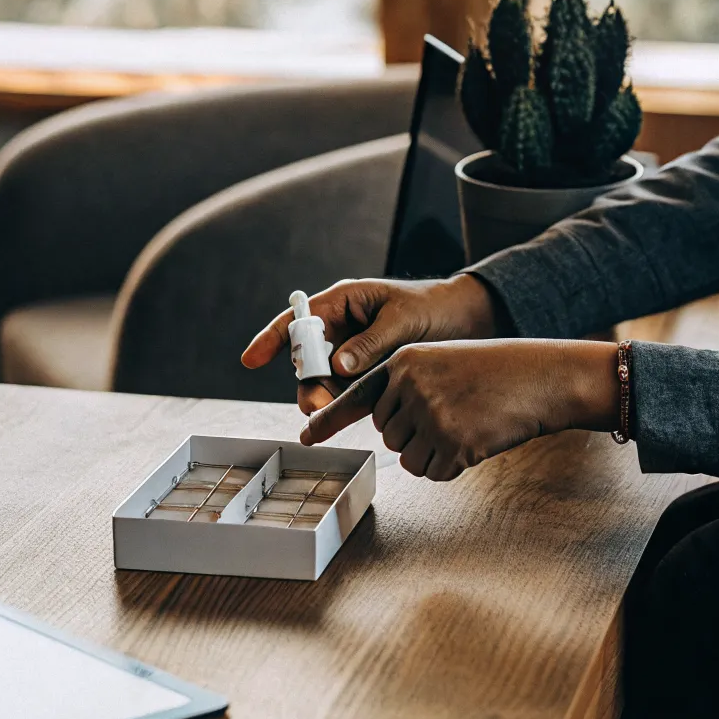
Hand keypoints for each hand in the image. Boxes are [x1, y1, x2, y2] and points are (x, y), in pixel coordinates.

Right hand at [240, 274, 503, 412]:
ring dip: (323, 398)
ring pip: (323, 381)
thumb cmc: (432, 308)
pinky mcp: (366, 375)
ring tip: (331, 412)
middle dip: (306, 382)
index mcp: (343, 304)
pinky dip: (343, 405)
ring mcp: (352, 355)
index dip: (271, 339)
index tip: (252, 359)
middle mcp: (341, 330)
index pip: (298, 320)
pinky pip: (345, 393)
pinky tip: (349, 415)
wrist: (467, 322)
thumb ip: (370, 343)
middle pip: (307, 359)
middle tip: (316, 405)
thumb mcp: (402, 320)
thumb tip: (338, 366)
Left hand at [301, 339, 618, 480]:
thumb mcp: (442, 364)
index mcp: (403, 363)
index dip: (329, 420)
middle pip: (388, 436)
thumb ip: (408, 388)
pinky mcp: (451, 441)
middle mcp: (409, 387)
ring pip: (408, 458)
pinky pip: (434, 471)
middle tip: (454, 417)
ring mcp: (429, 414)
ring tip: (466, 427)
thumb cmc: (495, 372)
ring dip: (434, 454)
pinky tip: (476, 442)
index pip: (356, 398)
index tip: (305, 437)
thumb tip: (385, 429)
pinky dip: (453, 466)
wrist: (540, 377)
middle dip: (416, 436)